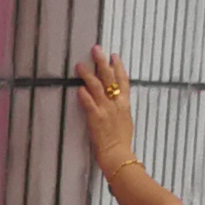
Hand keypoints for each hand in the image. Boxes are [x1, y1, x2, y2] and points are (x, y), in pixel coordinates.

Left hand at [75, 47, 136, 167]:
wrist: (118, 155)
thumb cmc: (122, 142)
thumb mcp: (126, 122)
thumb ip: (120, 110)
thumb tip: (117, 103)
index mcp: (125, 104)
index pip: (123, 80)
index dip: (119, 66)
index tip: (114, 55)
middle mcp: (116, 104)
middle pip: (110, 78)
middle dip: (102, 62)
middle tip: (96, 49)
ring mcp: (106, 110)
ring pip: (97, 87)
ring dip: (88, 74)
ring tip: (79, 65)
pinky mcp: (96, 118)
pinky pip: (89, 103)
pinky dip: (83, 94)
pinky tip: (78, 87)